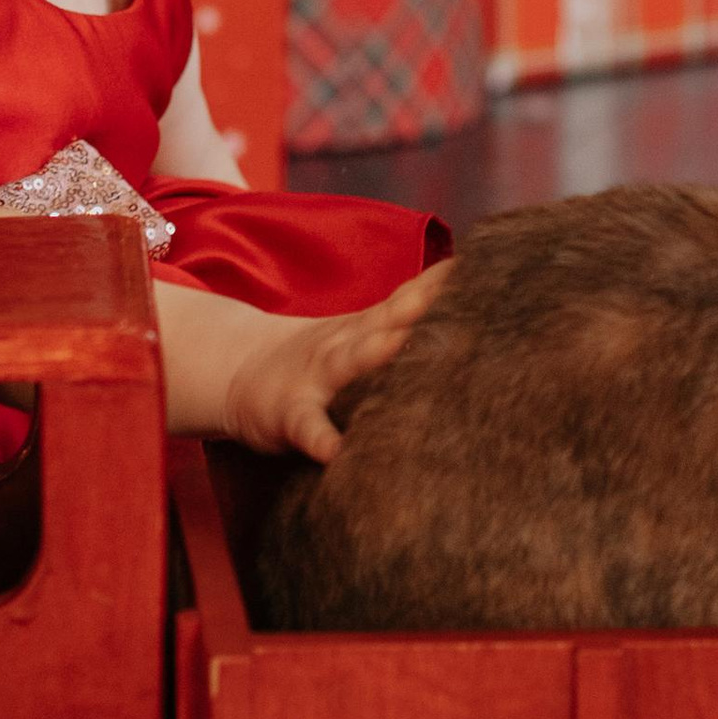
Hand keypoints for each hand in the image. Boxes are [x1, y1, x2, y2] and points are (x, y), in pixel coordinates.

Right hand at [218, 262, 450, 464]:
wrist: (240, 373)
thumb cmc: (317, 360)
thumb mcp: (358, 330)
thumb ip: (403, 314)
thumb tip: (461, 289)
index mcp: (365, 328)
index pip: (407, 300)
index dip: (440, 285)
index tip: (477, 267)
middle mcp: (346, 346)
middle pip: (383, 322)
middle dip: (415, 309)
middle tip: (452, 297)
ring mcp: (318, 378)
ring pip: (348, 363)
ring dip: (371, 353)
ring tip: (395, 343)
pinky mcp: (292, 415)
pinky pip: (308, 426)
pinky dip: (320, 438)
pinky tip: (333, 451)